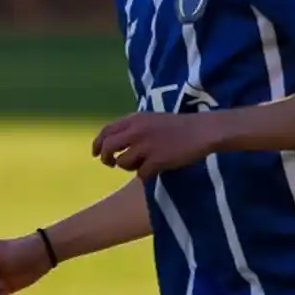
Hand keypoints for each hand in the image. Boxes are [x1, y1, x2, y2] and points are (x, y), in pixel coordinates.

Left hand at [92, 112, 218, 177]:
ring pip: (122, 163)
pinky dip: (144, 176)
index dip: (97, 143)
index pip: (106, 131)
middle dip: (105, 158)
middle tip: (110, 163)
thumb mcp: (150, 119)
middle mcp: (136, 131)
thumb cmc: (177, 126)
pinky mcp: (157, 160)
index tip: (94, 153)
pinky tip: (153, 171)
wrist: (201, 131)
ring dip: (127, 167)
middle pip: (108, 148)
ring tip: (140, 164)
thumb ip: (132, 127)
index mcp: (134, 119)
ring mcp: (146, 146)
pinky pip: (140, 174)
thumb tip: (114, 140)